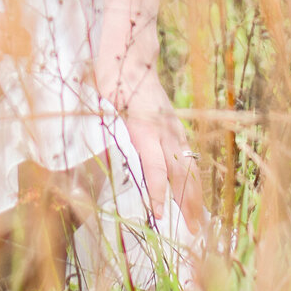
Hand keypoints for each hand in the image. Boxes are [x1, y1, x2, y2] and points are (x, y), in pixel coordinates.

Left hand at [95, 36, 203, 235]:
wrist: (131, 58)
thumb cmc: (110, 81)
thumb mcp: (101, 107)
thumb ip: (103, 133)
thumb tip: (91, 163)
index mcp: (143, 127)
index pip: (155, 166)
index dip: (158, 191)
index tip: (159, 215)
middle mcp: (163, 130)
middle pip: (180, 171)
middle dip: (187, 203)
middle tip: (192, 233)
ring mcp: (172, 128)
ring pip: (189, 165)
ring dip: (195, 195)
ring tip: (198, 222)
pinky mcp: (175, 126)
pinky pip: (188, 156)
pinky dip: (194, 178)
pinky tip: (196, 194)